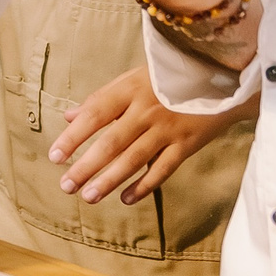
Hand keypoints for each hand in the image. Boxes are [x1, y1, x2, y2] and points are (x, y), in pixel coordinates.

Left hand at [49, 67, 253, 203]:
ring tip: (88, 196)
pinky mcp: (187, 144)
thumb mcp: (132, 78)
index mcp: (129, 90)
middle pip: (112, 142)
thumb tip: (69, 116)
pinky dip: (144, 185)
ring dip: (110, 180)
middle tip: (66, 186)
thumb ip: (101, 98)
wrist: (220, 77)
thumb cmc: (167, 77)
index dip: (73, 137)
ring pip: (134, 159)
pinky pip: (163, 169)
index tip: (54, 156)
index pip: (95, 114)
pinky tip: (126, 198)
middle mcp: (147, 110)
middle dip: (86, 166)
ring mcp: (168, 128)